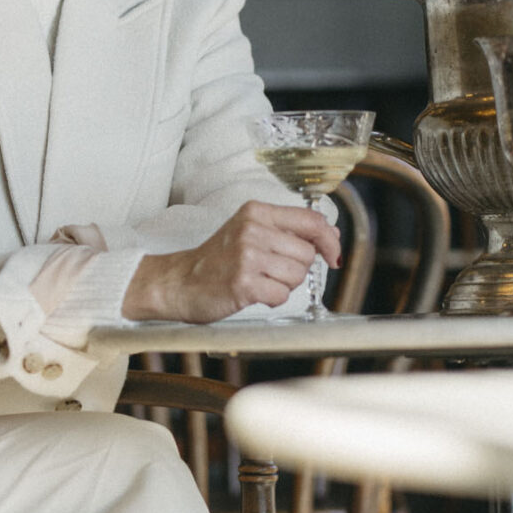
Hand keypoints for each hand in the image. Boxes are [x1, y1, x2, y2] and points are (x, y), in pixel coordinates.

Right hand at [121, 200, 341, 323]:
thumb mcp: (249, 232)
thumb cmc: (216, 260)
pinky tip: (253, 294)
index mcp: (256, 212)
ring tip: (259, 281)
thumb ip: (287, 230)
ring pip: (297, 276)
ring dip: (284, 285)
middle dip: (297, 268)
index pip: (311, 220)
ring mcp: (247, 256)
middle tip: (271, 271)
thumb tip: (330, 235)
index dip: (329, 240)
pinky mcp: (243, 283)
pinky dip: (272, 300)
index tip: (332, 255)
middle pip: (307, 253)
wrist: (179, 282)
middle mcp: (252, 229)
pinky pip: (281, 296)